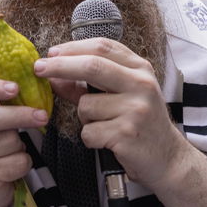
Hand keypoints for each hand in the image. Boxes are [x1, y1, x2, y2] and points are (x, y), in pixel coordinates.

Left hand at [34, 38, 188, 189]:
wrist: (168, 159)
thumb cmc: (140, 124)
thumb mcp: (122, 96)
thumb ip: (90, 84)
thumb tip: (55, 75)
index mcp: (140, 69)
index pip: (103, 47)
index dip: (73, 47)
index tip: (51, 52)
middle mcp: (141, 85)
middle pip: (92, 66)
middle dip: (60, 66)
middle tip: (38, 68)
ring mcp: (135, 109)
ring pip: (85, 105)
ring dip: (84, 118)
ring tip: (105, 126)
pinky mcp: (126, 134)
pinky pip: (88, 132)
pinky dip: (90, 138)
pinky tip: (108, 142)